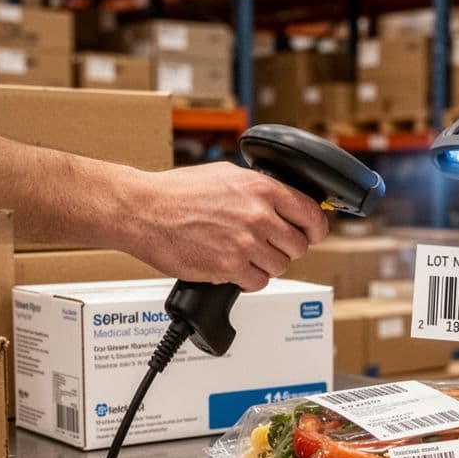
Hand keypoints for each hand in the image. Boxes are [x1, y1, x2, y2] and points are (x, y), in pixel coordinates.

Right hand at [127, 162, 328, 290]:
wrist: (143, 211)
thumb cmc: (178, 192)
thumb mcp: (227, 175)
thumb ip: (260, 189)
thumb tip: (286, 200)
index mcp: (262, 188)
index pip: (311, 214)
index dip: (315, 228)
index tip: (311, 233)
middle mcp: (258, 215)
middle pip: (299, 245)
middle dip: (286, 247)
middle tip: (268, 244)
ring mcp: (244, 243)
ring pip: (280, 266)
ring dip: (266, 264)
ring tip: (245, 253)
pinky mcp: (229, 267)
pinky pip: (258, 282)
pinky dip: (249, 278)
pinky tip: (233, 265)